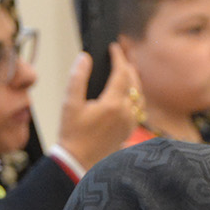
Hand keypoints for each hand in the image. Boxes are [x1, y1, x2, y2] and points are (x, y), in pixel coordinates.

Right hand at [57, 42, 139, 166]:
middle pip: (135, 82)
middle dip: (128, 66)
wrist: (78, 162)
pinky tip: (127, 94)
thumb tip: (85, 57)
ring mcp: (130, 123)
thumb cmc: (72, 134)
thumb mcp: (69, 104)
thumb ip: (78, 78)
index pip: (122, 73)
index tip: (114, 47)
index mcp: (112, 104)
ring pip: (139, 96)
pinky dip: (135, 96)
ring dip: (134, 81)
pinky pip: (138, 109)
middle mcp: (126, 113)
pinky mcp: (129, 131)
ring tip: (126, 71)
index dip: (118, 57)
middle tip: (121, 55)